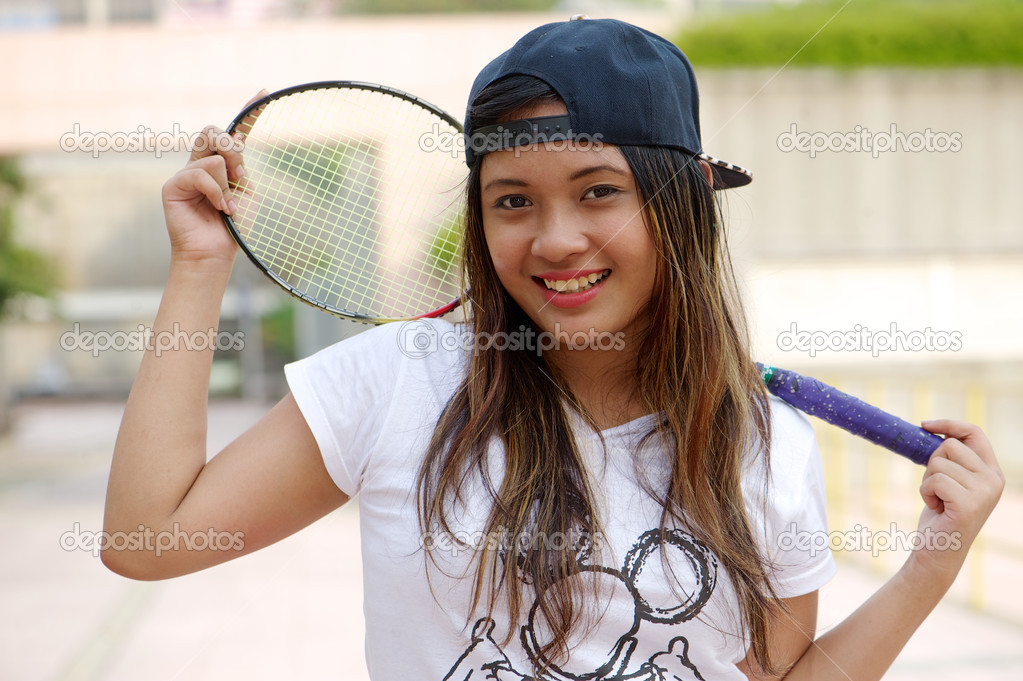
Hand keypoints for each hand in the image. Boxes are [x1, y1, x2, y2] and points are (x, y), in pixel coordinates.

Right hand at [161, 89, 267, 264]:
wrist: (216, 253)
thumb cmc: (233, 227)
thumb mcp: (245, 192)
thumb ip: (239, 166)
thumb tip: (234, 143)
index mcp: (222, 165)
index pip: (233, 132)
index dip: (248, 111)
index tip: (264, 92)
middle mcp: (201, 164)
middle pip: (213, 131)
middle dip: (232, 149)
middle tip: (240, 175)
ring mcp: (185, 173)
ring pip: (212, 155)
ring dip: (227, 182)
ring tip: (227, 206)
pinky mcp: (172, 185)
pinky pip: (200, 173)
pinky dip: (216, 192)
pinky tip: (219, 209)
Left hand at [909, 419, 1002, 583]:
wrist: (938, 552)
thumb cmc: (940, 515)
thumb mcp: (950, 481)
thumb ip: (952, 459)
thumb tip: (933, 428)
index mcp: (992, 472)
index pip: (974, 433)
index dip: (949, 424)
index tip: (925, 424)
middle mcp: (994, 480)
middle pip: (949, 445)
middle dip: (932, 463)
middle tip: (937, 489)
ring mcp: (984, 492)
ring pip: (938, 462)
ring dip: (928, 481)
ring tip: (938, 501)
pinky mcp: (969, 503)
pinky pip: (934, 480)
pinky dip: (926, 492)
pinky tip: (937, 509)